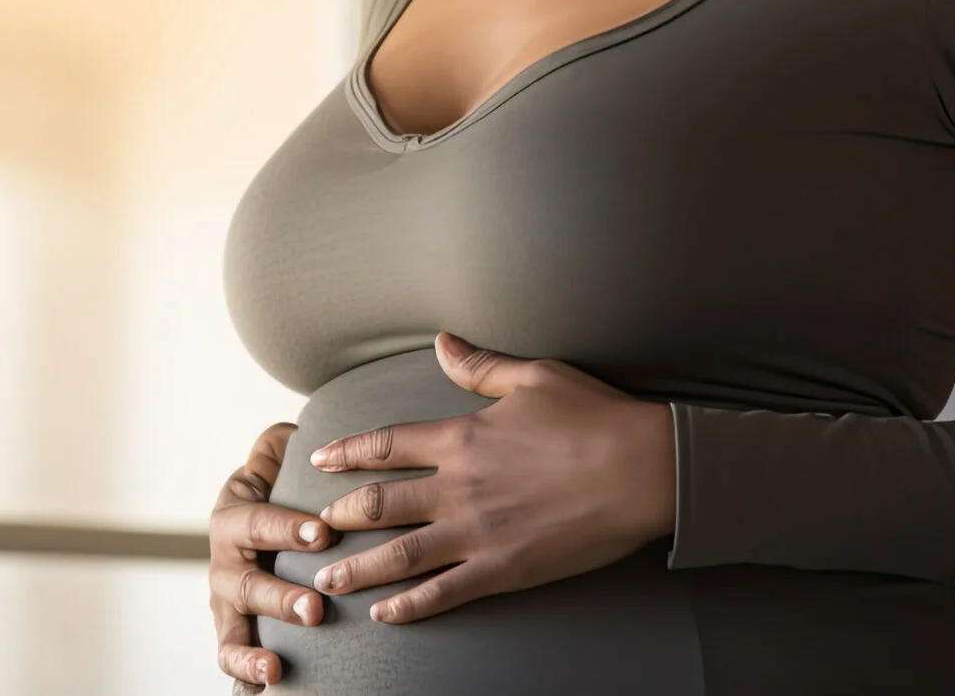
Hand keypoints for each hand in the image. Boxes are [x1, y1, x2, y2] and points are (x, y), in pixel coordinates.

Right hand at [207, 421, 340, 690]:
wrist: (258, 525)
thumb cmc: (280, 488)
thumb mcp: (274, 458)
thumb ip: (279, 444)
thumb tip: (292, 436)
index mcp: (232, 516)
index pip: (258, 521)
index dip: (287, 527)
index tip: (323, 534)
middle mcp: (222, 564)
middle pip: (244, 585)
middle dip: (278, 598)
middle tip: (315, 609)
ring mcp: (225, 605)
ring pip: (231, 632)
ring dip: (252, 653)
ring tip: (277, 669)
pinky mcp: (234, 634)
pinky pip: (232, 663)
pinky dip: (244, 681)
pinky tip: (263, 694)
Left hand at [305, 331, 674, 624]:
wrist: (644, 469)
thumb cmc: (594, 416)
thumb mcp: (532, 376)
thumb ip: (478, 366)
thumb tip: (440, 341)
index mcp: (461, 437)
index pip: (386, 445)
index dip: (347, 452)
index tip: (319, 460)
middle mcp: (459, 486)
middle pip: (379, 504)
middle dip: (339, 517)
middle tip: (311, 528)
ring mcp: (479, 532)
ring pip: (399, 554)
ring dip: (358, 568)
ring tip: (326, 579)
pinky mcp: (505, 569)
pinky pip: (444, 592)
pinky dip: (409, 606)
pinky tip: (385, 613)